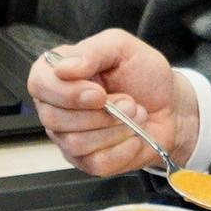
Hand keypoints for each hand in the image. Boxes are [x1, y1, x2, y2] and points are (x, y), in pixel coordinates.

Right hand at [26, 30, 178, 174]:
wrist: (171, 106)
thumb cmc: (144, 75)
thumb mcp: (122, 48)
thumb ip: (92, 51)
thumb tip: (64, 68)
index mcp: (57, 73)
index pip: (39, 84)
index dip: (67, 93)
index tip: (99, 93)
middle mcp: (55, 107)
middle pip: (54, 118)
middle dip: (100, 113)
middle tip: (130, 102)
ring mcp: (67, 137)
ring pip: (75, 142)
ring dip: (115, 128)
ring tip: (135, 115)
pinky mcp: (86, 161)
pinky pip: (96, 162)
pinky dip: (123, 148)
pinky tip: (134, 136)